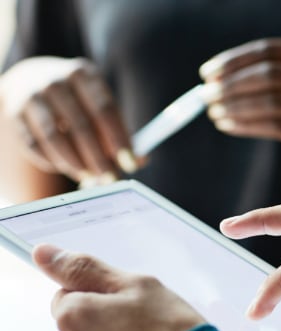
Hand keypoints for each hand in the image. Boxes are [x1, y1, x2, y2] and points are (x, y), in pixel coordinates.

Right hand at [0, 57, 138, 182]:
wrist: (32, 81)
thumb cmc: (79, 102)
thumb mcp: (101, 108)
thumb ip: (121, 134)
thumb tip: (139, 161)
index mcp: (84, 74)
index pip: (105, 109)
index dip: (119, 140)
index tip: (130, 163)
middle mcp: (55, 81)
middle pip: (81, 125)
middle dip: (98, 158)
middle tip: (111, 179)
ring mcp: (32, 96)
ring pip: (55, 137)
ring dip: (75, 163)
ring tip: (89, 177)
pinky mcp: (15, 113)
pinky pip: (35, 145)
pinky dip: (53, 162)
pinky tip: (67, 167)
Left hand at [199, 38, 280, 168]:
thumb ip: (271, 73)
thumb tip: (217, 80)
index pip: (266, 50)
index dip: (233, 61)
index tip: (207, 73)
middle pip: (266, 74)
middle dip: (230, 85)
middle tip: (205, 95)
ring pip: (268, 101)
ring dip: (234, 107)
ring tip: (213, 113)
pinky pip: (273, 126)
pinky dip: (245, 125)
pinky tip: (228, 125)